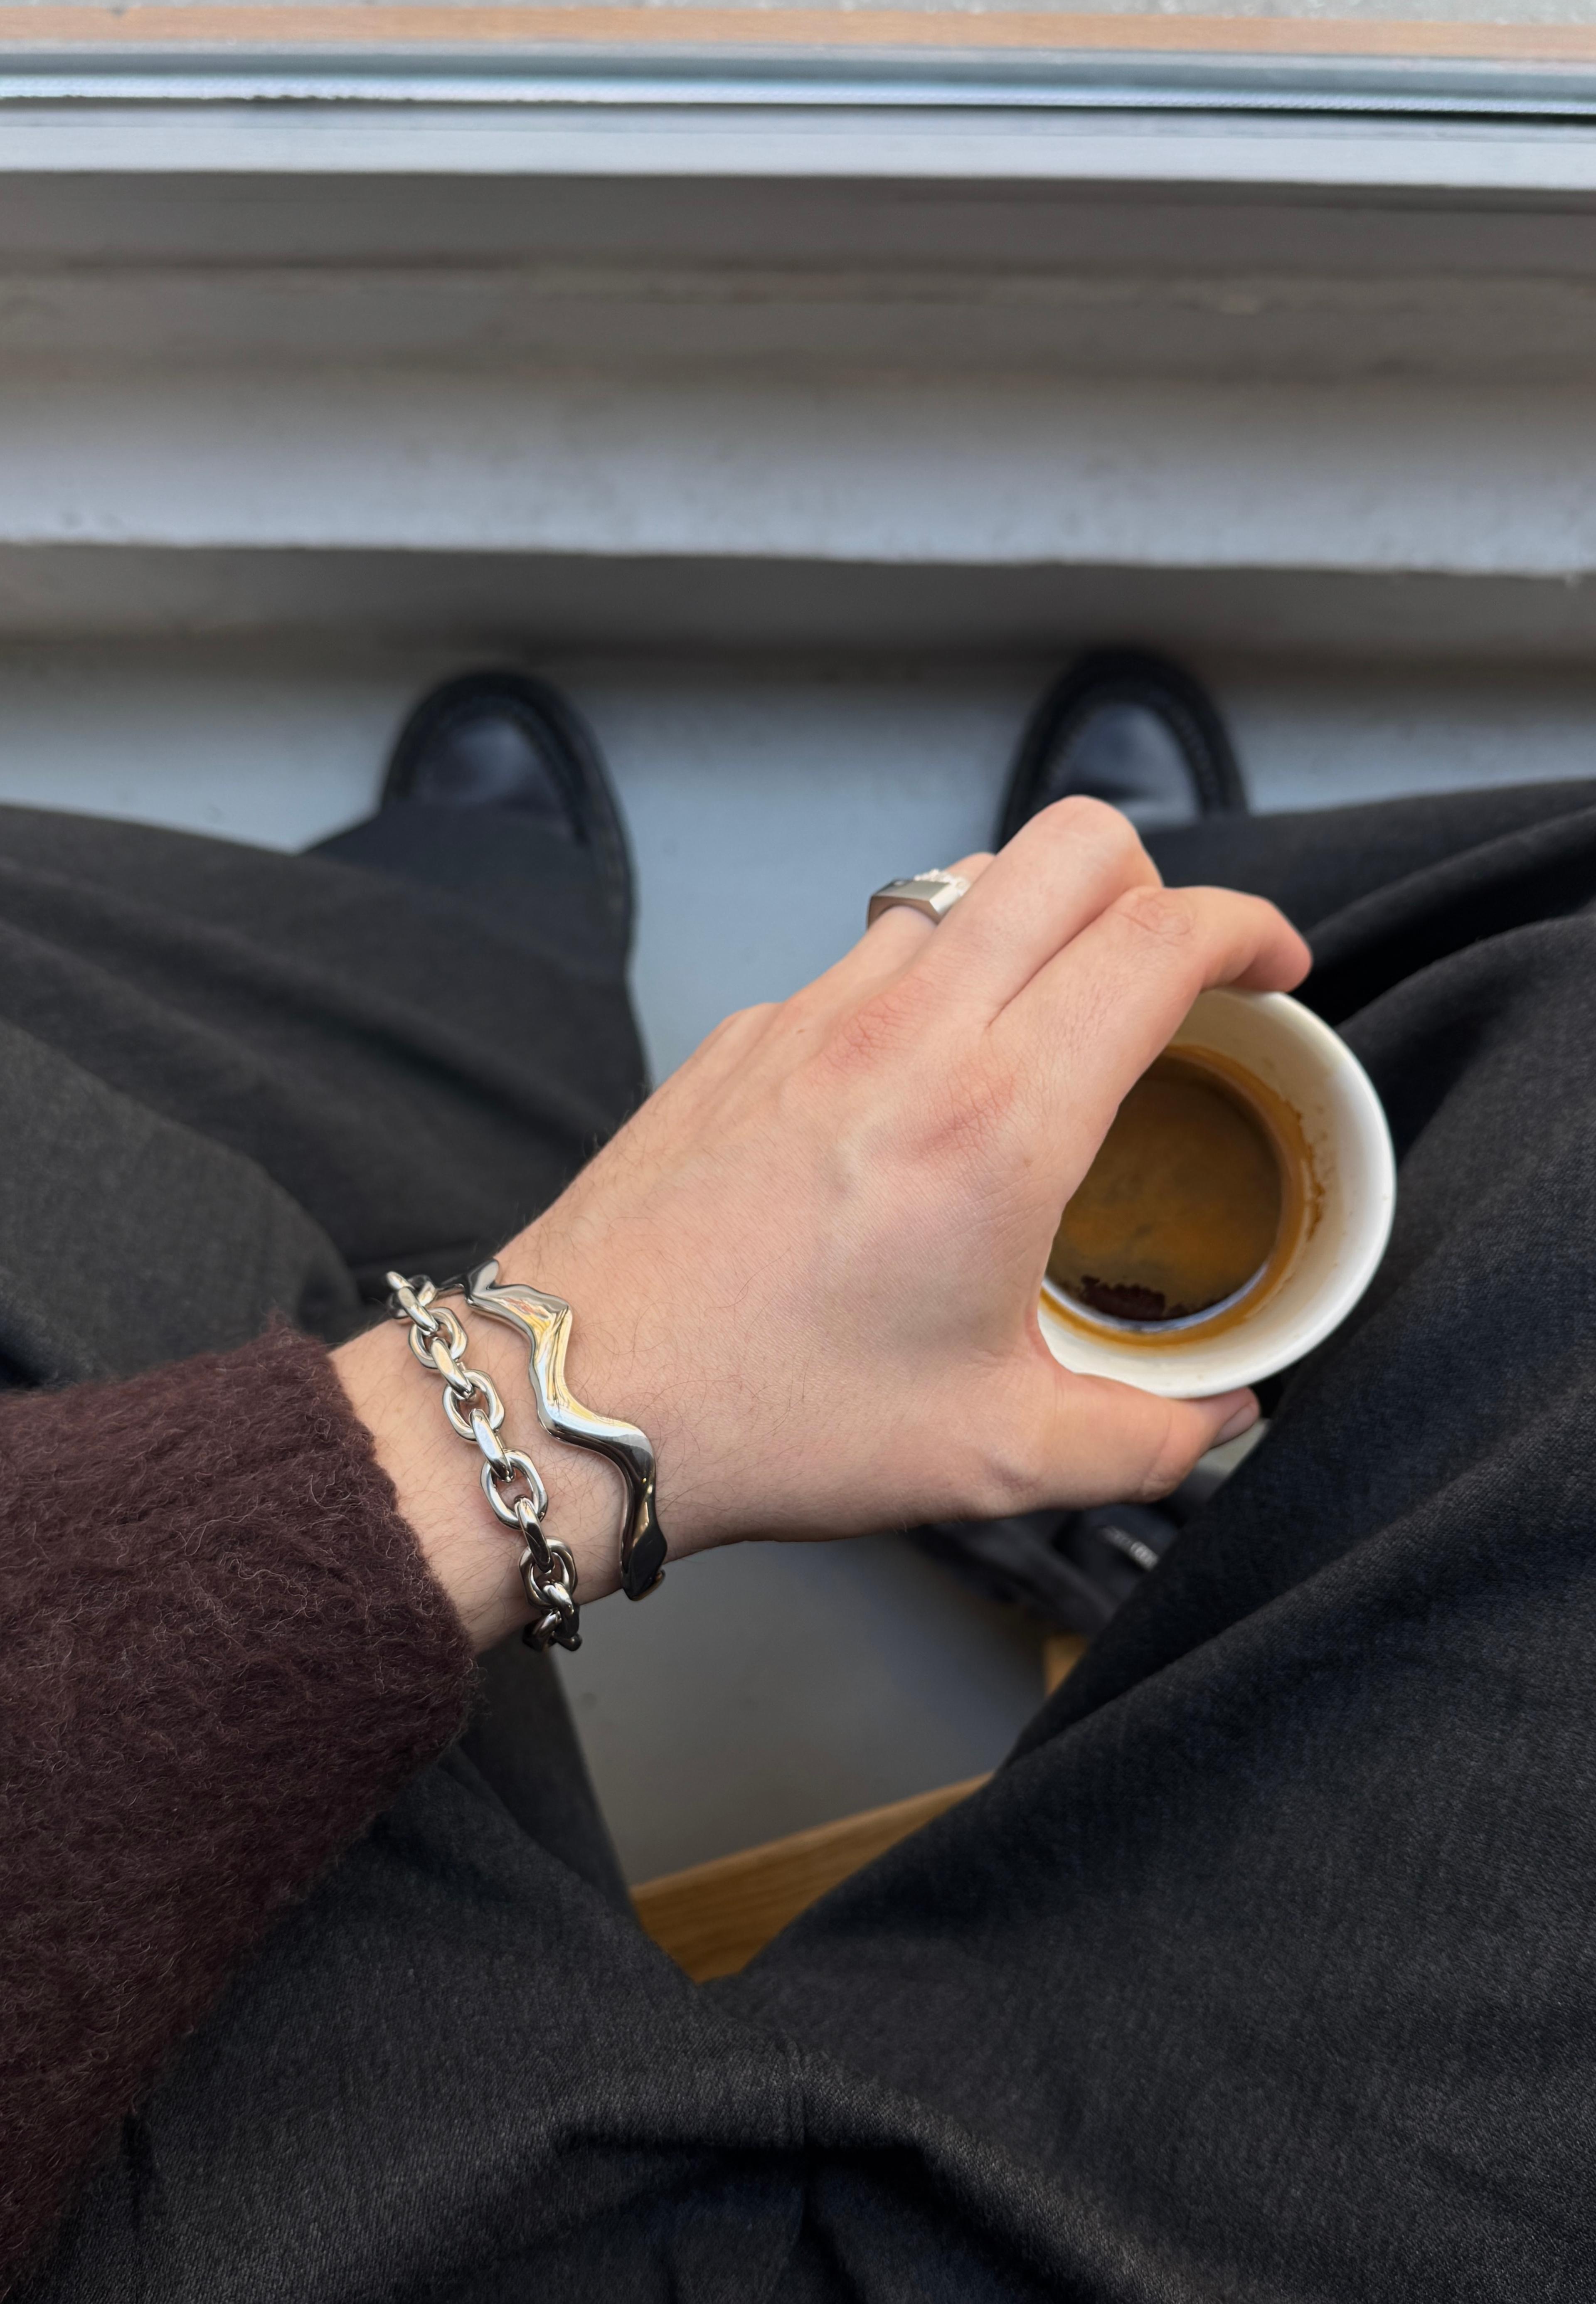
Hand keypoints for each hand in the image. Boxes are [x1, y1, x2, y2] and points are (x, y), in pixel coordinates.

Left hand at [338, 798, 1308, 1646]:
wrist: (577, 1400)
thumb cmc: (769, 1417)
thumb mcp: (997, 1456)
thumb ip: (1146, 1433)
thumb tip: (1219, 1415)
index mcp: (998, 1120)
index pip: (1160, 936)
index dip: (1248, 929)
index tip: (1271, 970)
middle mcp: (910, 1035)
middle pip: (1073, 847)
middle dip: (1156, 882)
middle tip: (1173, 970)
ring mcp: (814, 1016)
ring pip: (964, 880)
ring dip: (1037, 918)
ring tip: (1053, 1014)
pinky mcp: (745, 1034)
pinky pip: (869, 953)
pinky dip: (931, 975)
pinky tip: (925, 1076)